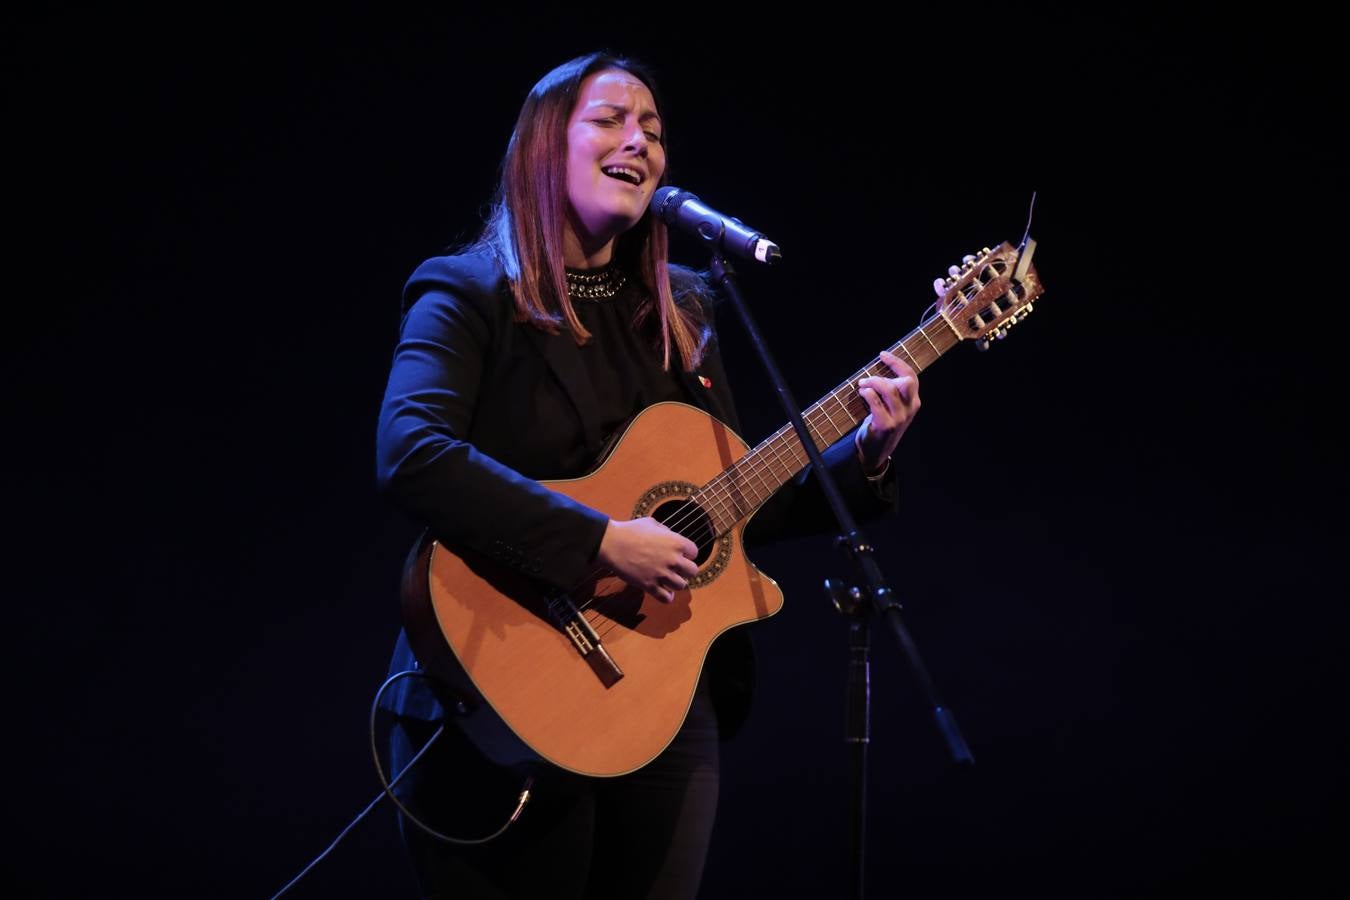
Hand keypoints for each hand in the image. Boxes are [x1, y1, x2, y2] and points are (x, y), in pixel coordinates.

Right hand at [596, 517, 699, 603]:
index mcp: (675, 542)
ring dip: (676, 583)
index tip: (680, 554)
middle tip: (677, 568)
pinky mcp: (649, 585)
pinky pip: (667, 598)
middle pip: (693, 571)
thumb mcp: (652, 523)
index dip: (688, 553)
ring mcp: (661, 574)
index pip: (694, 552)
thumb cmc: (630, 531)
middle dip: (686, 570)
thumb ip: (666, 531)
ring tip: (669, 579)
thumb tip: (670, 537)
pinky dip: (667, 596)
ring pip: (682, 585)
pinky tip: (664, 591)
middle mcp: (672, 559)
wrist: (612, 544)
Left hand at [855, 350, 920, 474]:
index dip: (897, 363)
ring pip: (889, 390)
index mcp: (913, 402)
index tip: (882, 355)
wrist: (875, 452)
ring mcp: (899, 418)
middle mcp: (910, 409)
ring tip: (862, 386)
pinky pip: (876, 403)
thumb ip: (891, 391)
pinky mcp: (886, 425)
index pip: (911, 376)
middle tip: (868, 378)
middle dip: (885, 375)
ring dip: (872, 383)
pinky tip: (862, 393)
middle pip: (906, 382)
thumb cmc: (881, 424)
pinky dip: (868, 394)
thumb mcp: (892, 407)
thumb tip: (877, 370)